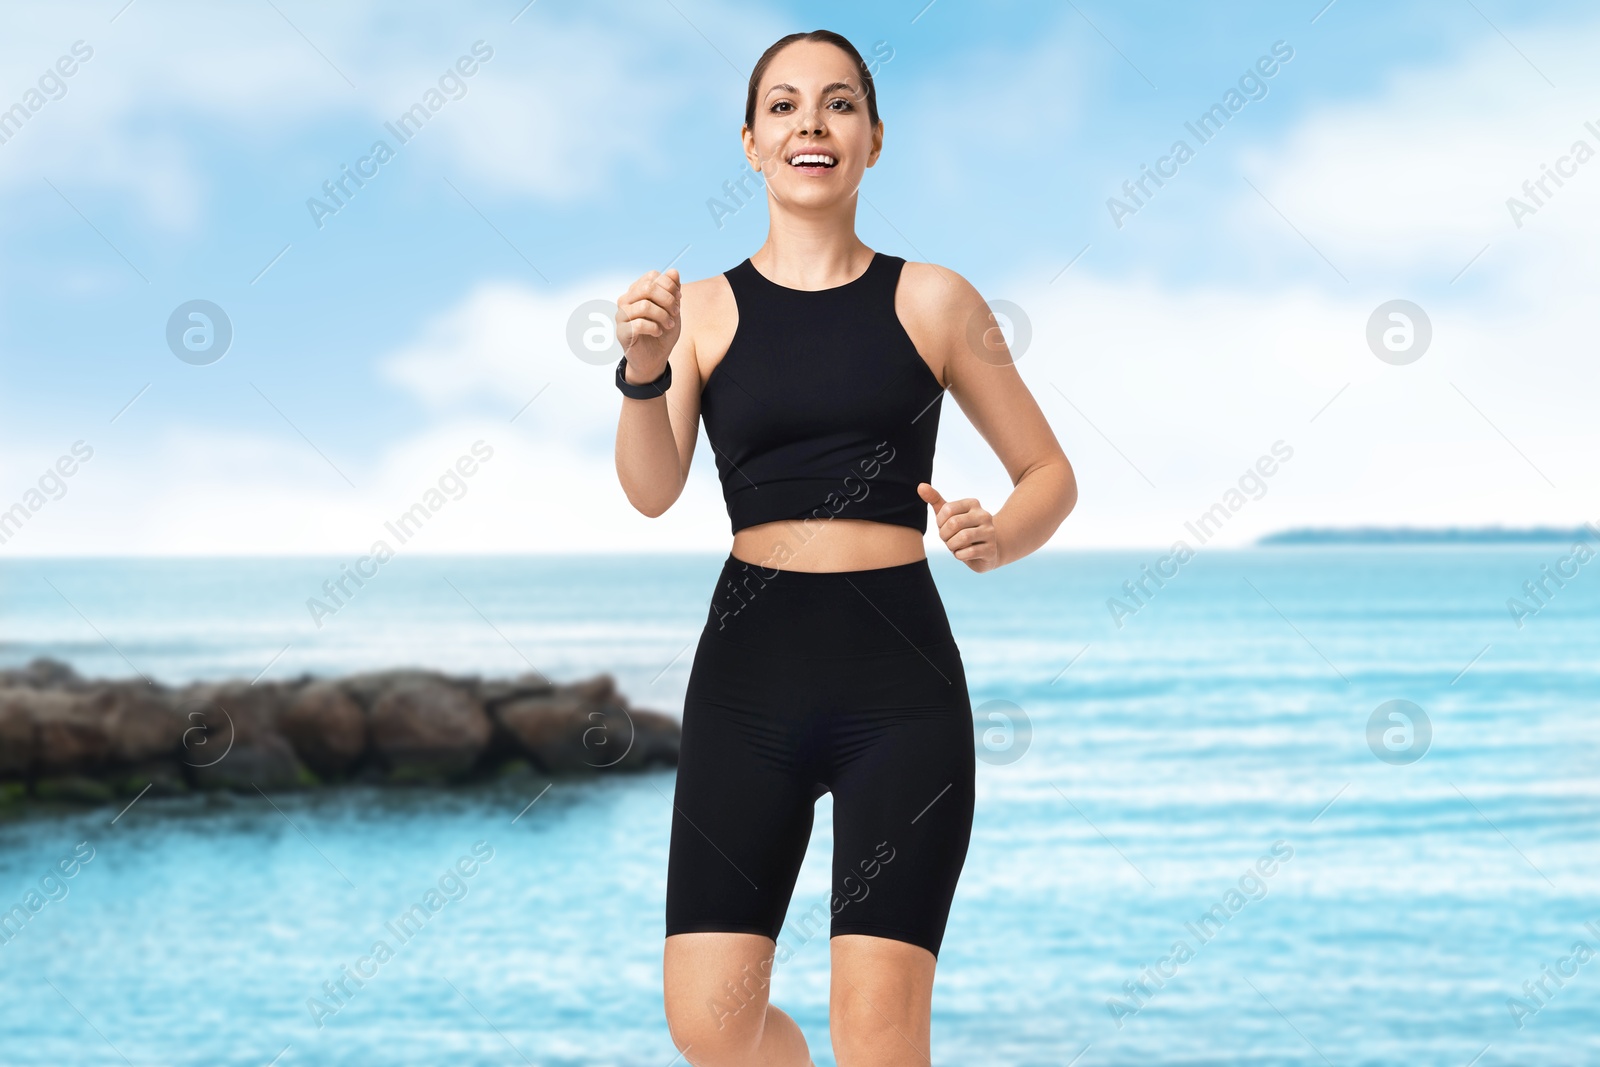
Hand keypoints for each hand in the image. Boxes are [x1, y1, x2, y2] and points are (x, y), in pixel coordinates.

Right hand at [615, 268, 680, 382]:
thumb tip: (673, 272)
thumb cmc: (662, 332)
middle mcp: (626, 300)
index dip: (669, 286)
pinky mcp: (621, 332)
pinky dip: (654, 328)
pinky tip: (658, 332)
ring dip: (662, 316)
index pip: (652, 277)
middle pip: (647, 287)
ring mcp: (622, 315)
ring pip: (644, 306)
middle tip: (675, 312)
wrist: (654, 358)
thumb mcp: (672, 310)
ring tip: (669, 325)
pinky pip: (639, 324)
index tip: (679, 299)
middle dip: (667, 299)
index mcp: (637, 291)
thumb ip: (673, 291)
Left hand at [918, 483, 999, 571]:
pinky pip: (969, 552)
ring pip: (963, 538)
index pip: (948, 509)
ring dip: (952, 545)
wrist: (984, 550)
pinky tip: (963, 553)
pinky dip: (960, 555)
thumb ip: (935, 499)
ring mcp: (989, 532)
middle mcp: (984, 515)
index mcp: (973, 503)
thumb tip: (920, 486)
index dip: (940, 521)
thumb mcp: (948, 515)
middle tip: (947, 539)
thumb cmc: (962, 530)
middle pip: (954, 523)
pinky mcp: (991, 549)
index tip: (943, 526)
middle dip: (944, 535)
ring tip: (954, 546)